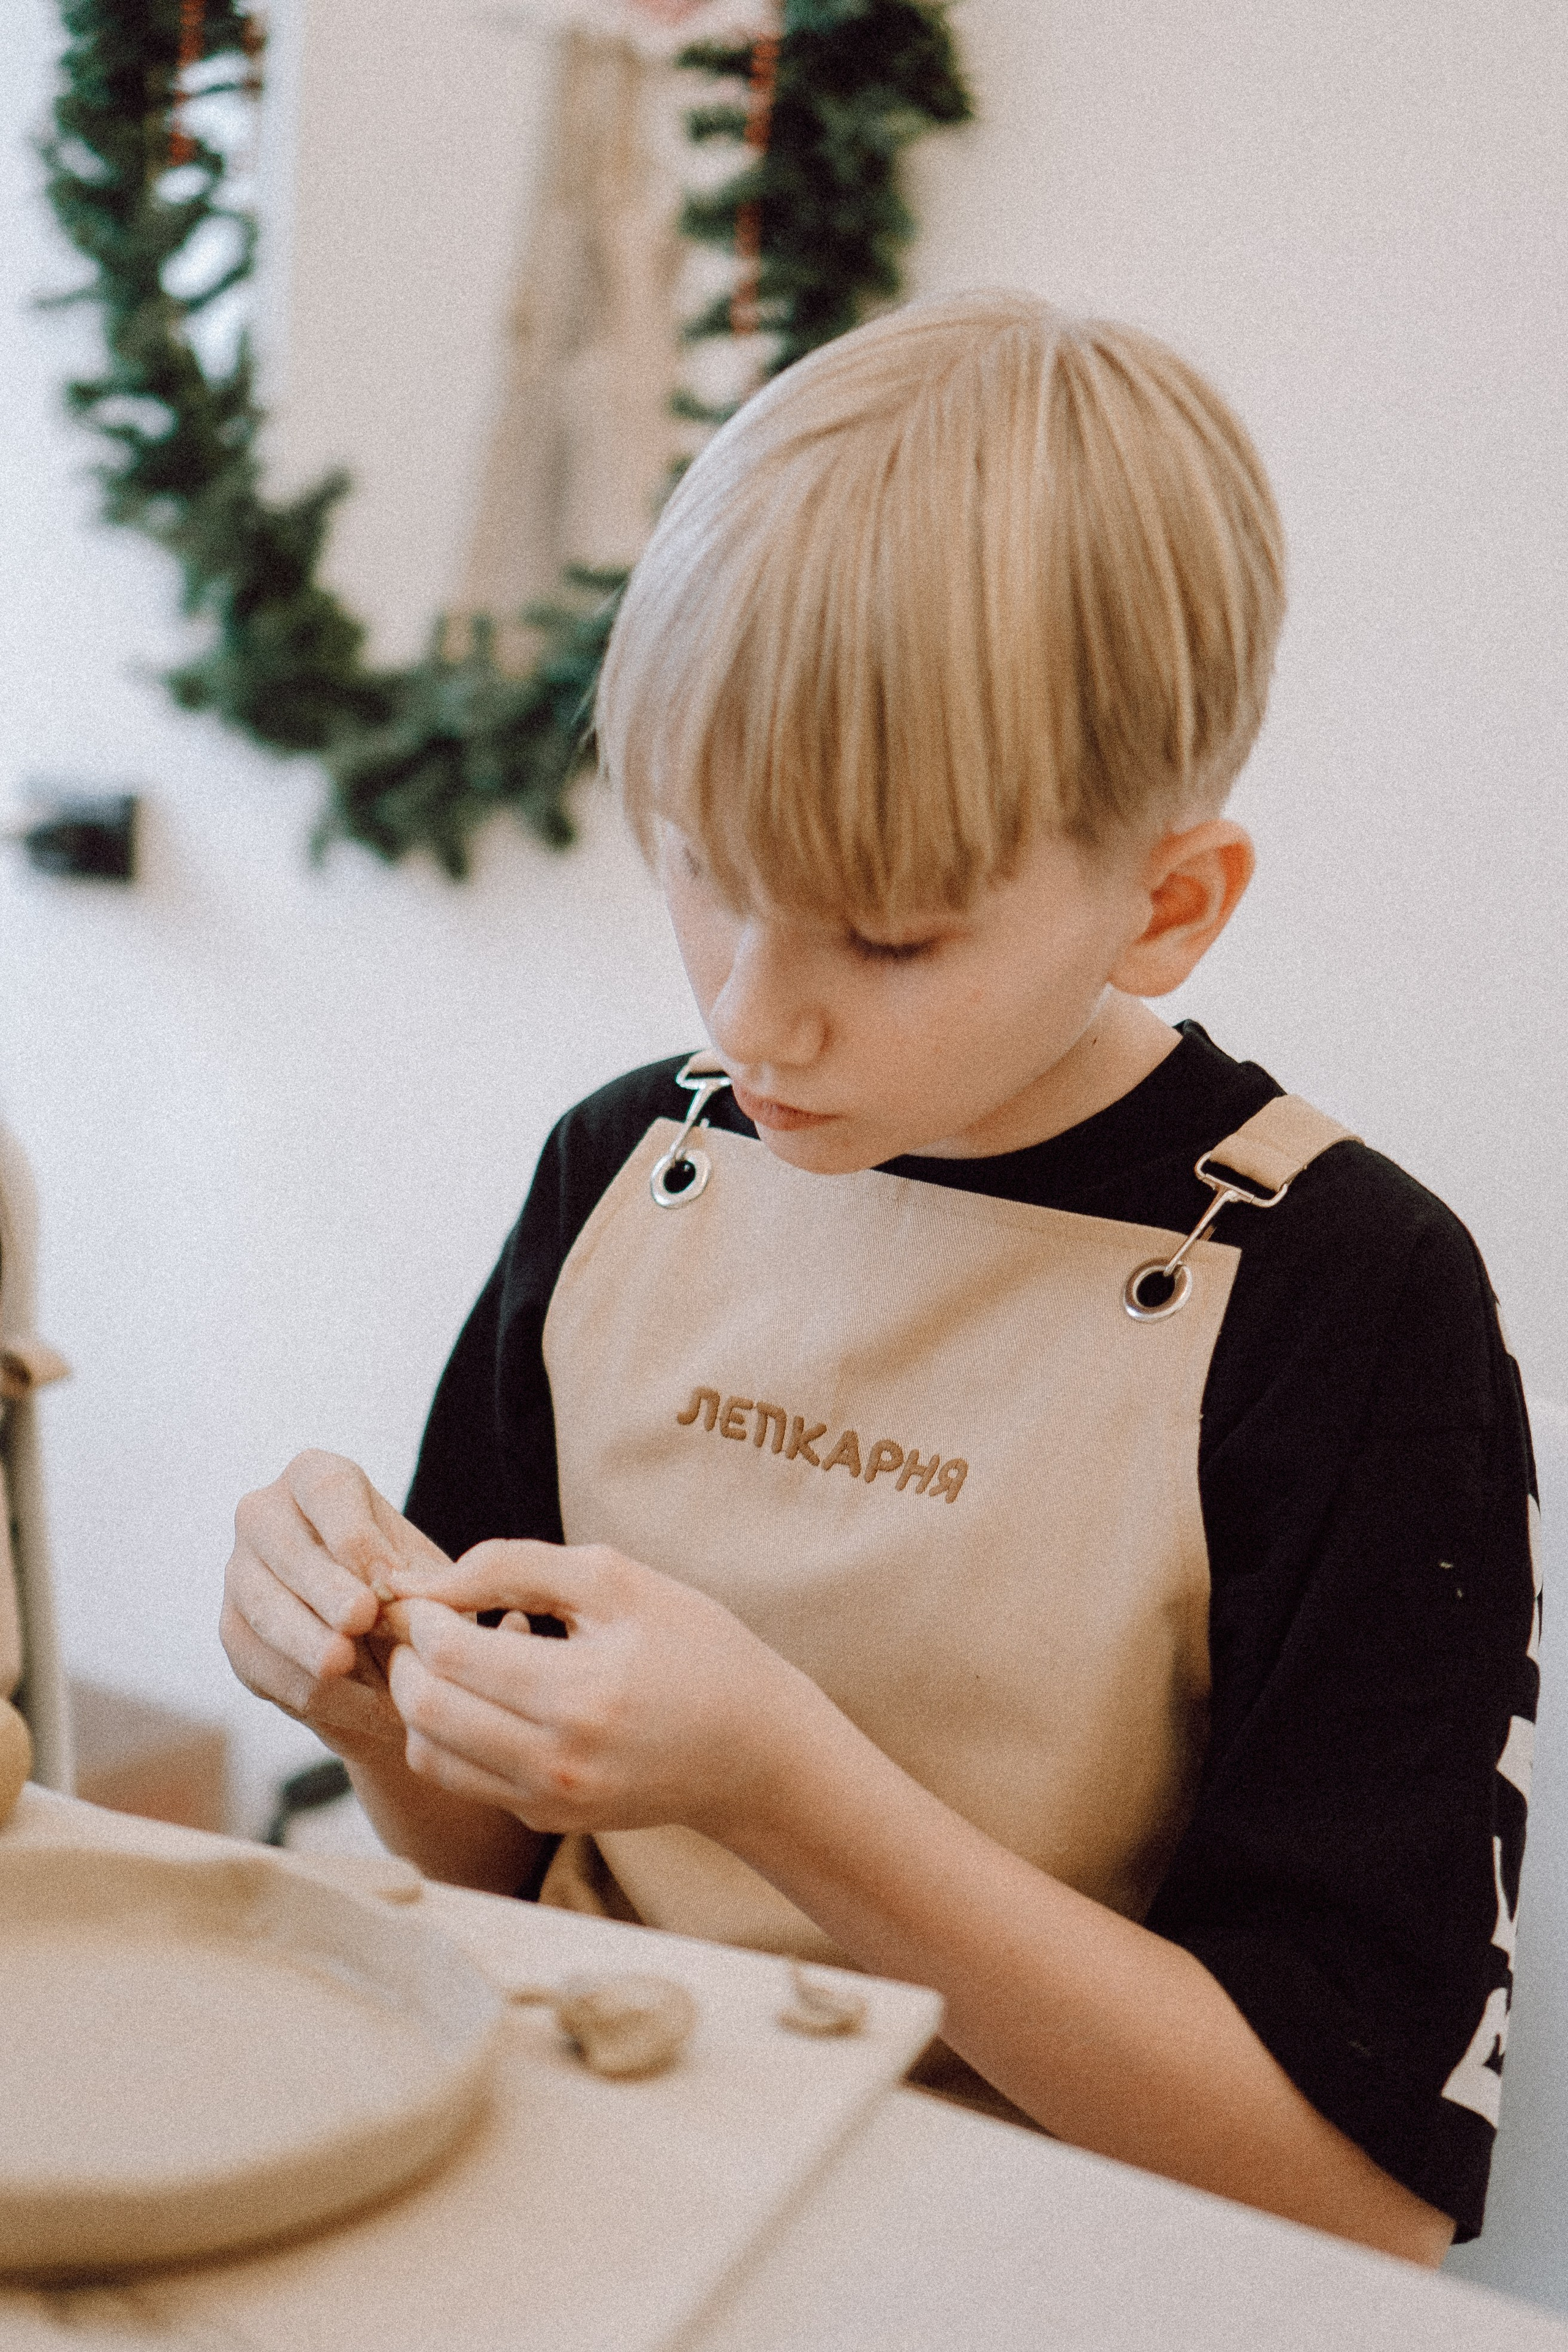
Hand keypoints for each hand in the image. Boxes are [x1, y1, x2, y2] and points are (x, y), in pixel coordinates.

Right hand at [220, 1450, 451, 1761]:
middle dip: (324, 1587)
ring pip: (264, 1610)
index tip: (387, 1577)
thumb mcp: (429, 1579)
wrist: (387, 1650)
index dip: (356, 1534)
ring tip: (348, 1666)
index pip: (327, 1490)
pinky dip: (309, 1689)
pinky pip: (260, 1664)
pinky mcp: (233, 1632)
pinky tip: (356, 1706)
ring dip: (308, 1644)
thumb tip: (385, 1586)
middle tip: (360, 1619)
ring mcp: (238, 1573)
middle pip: (286, 1547)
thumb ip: (414, 1578)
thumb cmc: (415, 1595)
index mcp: (317, 1478)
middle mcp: (264, 1515)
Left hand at [381, 1541, 818, 1840]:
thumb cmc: (692, 1646)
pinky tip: (496, 1692)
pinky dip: (454, 1732)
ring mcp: (550, 1801)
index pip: (449, 1655)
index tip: (429, 1589)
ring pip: (429, 1754)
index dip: (422, 1614)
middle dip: (407, 1657)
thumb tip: (426, 1582)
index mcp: (582, 1694)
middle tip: (428, 1622)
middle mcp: (559, 1763)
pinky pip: (463, 1778)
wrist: (753, 1748)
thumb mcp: (614, 1579)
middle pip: (425, 1710)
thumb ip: (513, 1566)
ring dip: (422, 1699)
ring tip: (459, 1657)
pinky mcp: (545, 1820)